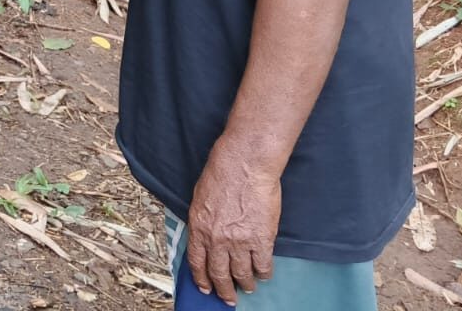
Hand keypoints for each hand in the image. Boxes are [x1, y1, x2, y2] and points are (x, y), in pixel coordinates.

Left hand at [186, 142, 279, 305]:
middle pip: (220, 274)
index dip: (202, 278)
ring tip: (248, 287)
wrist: (244, 165)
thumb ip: (202, 221)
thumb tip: (206, 237)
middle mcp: (217, 240)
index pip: (197, 262)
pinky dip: (264, 273)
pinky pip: (263, 265)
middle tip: (229, 299)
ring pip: (242, 274)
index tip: (206, 288)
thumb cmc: (221, 174)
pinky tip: (264, 274)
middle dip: (224, 290)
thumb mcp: (200, 198)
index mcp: (199, 228)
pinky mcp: (262, 240)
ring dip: (246, 284)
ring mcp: (240, 242)